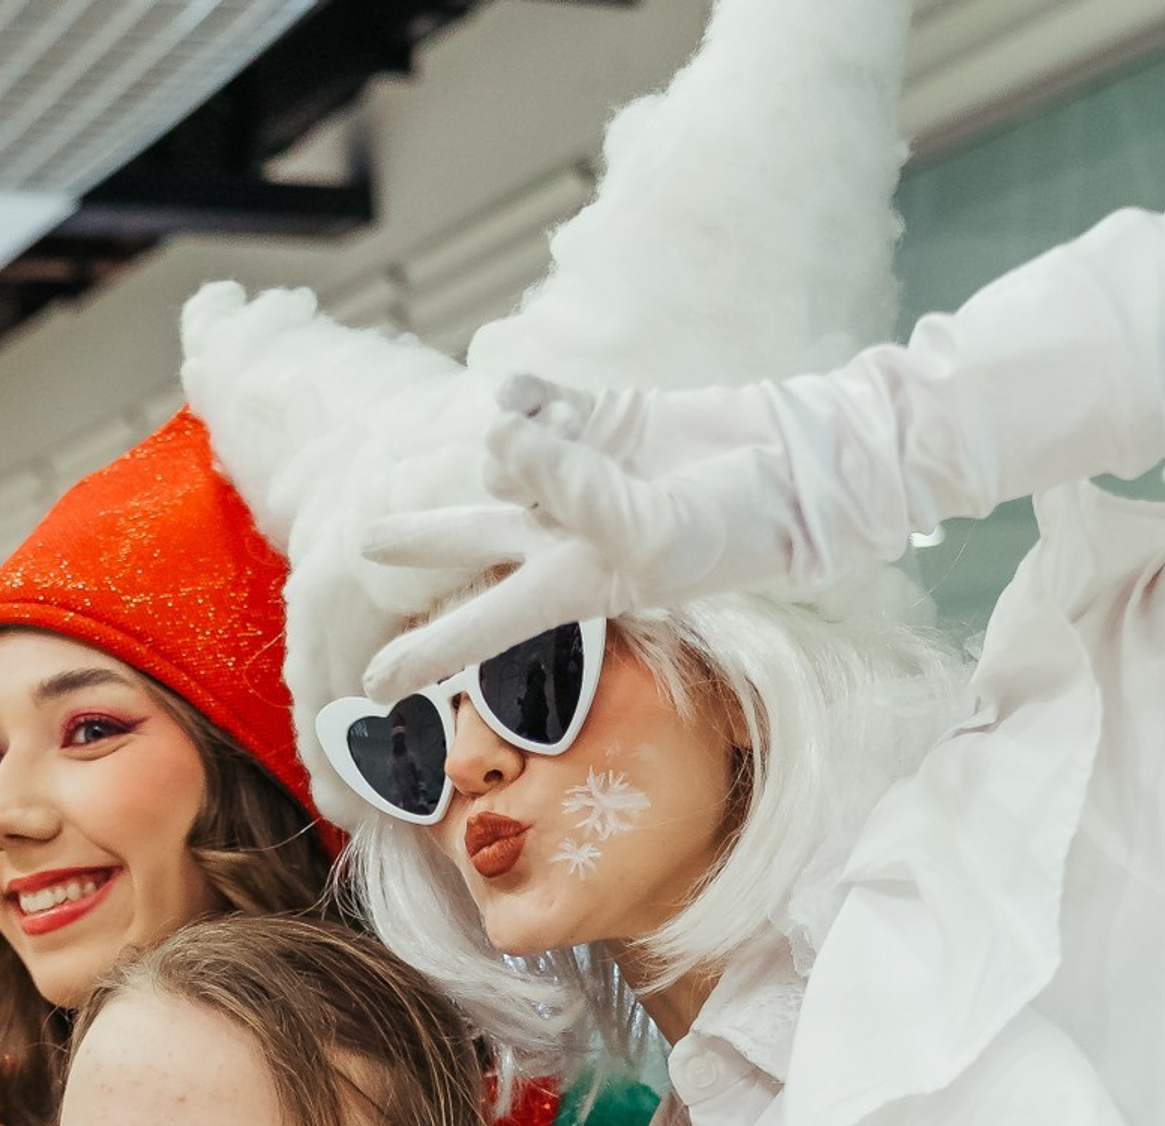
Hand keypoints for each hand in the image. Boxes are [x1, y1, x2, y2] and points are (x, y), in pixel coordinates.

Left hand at [363, 373, 806, 699]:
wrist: (793, 464)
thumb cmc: (734, 525)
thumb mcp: (652, 531)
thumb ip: (571, 489)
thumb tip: (499, 432)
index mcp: (574, 586)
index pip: (486, 624)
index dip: (427, 654)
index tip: (371, 687)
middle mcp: (563, 535)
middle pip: (470, 539)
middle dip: (421, 538)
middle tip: (370, 543)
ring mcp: (574, 474)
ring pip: (503, 455)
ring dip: (533, 447)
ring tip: (585, 449)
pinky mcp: (590, 416)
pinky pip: (530, 400)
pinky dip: (534, 399)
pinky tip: (554, 404)